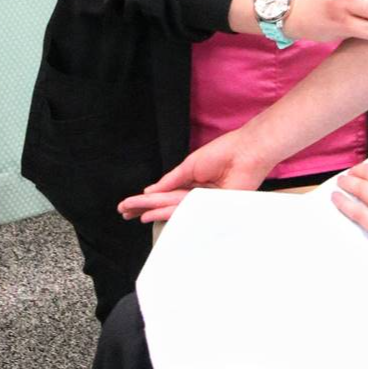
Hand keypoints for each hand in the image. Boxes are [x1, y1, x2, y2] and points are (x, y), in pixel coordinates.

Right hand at [119, 130, 270, 223]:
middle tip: (123, 212)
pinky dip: (170, 212)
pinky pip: (188, 210)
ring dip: (153, 211)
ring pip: (173, 209)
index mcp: (190, 183)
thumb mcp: (189, 166)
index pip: (164, 194)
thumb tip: (150, 191)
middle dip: (144, 207)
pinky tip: (154, 215)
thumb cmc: (221, 154)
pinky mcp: (211, 207)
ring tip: (134, 215)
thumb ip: (169, 181)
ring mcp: (202, 202)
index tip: (128, 204)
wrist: (244, 153)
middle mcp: (195, 195)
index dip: (146, 199)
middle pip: (165, 204)